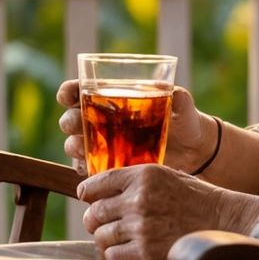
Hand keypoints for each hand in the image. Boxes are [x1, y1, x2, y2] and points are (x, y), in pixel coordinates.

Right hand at [57, 81, 218, 172]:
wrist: (191, 150)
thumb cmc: (182, 119)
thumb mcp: (181, 105)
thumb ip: (178, 97)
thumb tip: (174, 93)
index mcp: (111, 97)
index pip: (79, 90)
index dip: (68, 92)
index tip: (67, 96)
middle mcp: (100, 120)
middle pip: (71, 119)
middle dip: (69, 122)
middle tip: (78, 126)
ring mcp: (102, 144)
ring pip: (74, 144)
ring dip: (73, 147)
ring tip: (83, 150)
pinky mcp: (108, 164)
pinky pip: (86, 167)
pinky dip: (84, 168)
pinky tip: (92, 169)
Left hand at [76, 163, 258, 259]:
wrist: (223, 221)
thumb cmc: (193, 198)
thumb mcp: (165, 176)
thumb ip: (133, 181)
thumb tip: (96, 193)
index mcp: (143, 175)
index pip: (97, 183)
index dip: (88, 193)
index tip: (88, 198)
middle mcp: (139, 198)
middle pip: (94, 212)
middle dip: (95, 219)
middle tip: (103, 223)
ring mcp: (141, 226)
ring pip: (101, 235)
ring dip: (105, 238)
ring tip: (119, 238)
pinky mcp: (145, 251)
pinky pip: (112, 254)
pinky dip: (115, 254)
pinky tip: (127, 250)